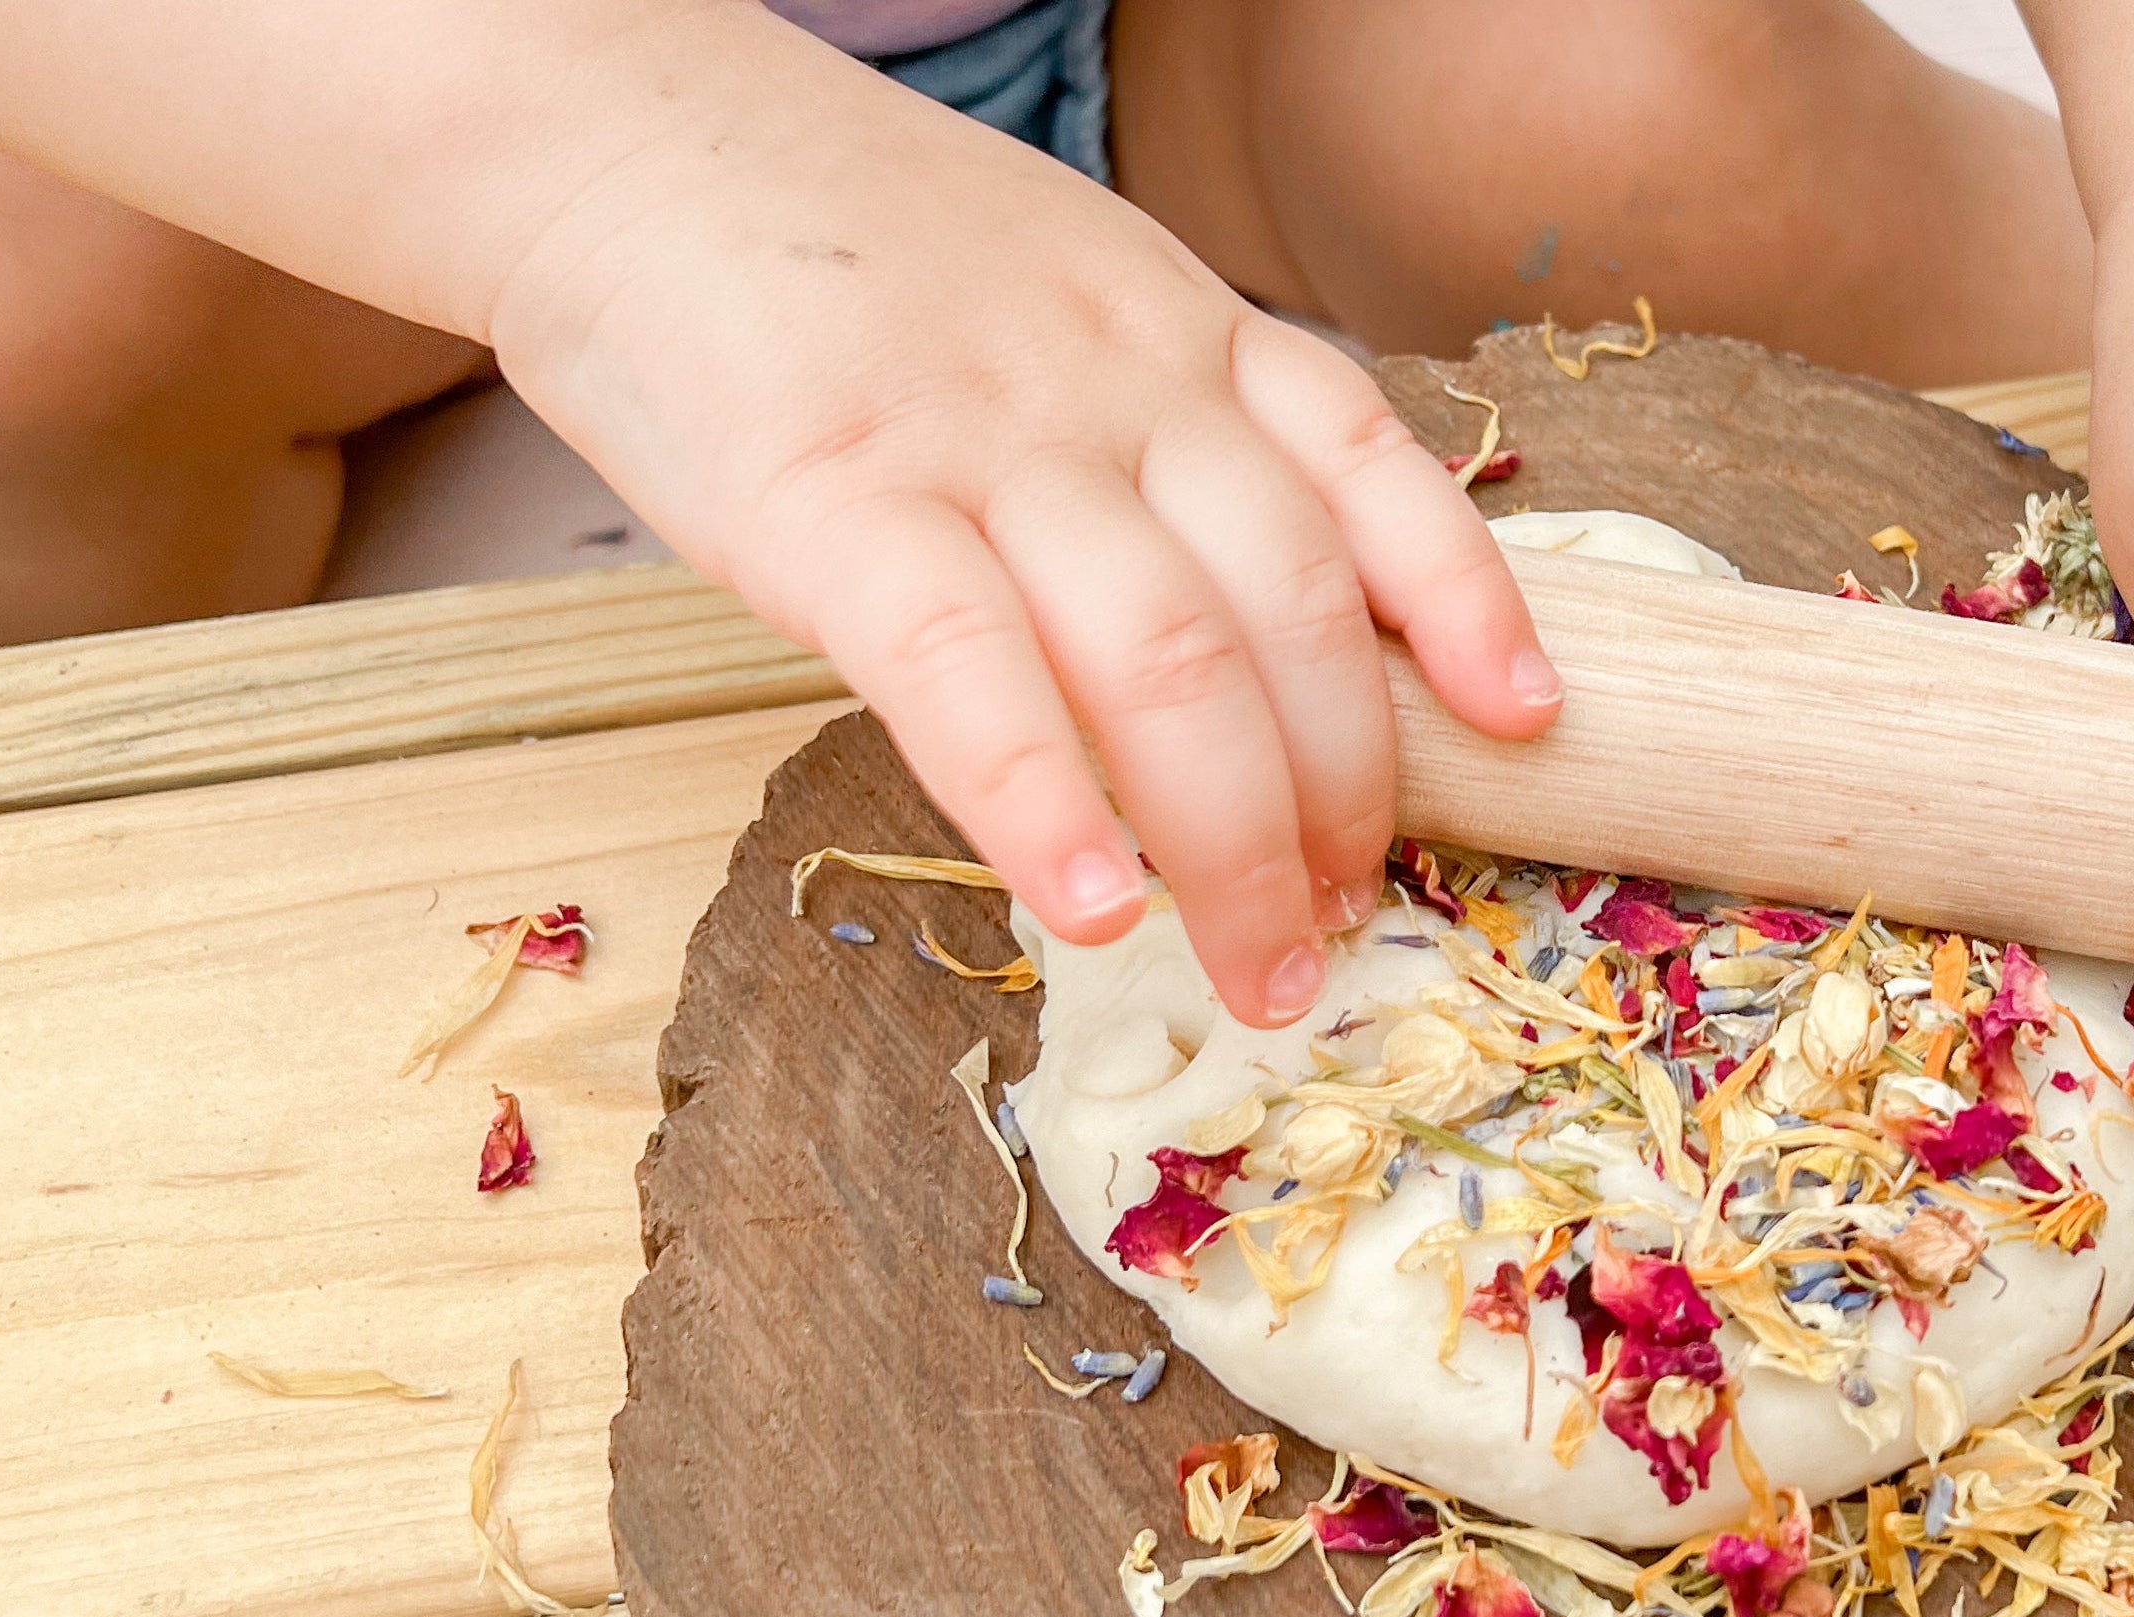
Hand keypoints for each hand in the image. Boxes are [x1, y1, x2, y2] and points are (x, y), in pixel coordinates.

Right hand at [485, 18, 1556, 1026]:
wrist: (613, 129)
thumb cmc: (831, 252)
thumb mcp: (1053, 294)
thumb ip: (1152, 424)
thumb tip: (1234, 614)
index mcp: (1177, 327)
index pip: (1373, 465)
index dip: (1464, 604)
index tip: (1520, 726)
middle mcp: (1117, 382)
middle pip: (1293, 612)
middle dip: (1347, 798)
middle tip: (1345, 924)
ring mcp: (983, 437)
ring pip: (1173, 664)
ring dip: (1236, 848)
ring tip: (1261, 971)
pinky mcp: (831, 499)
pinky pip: (973, 672)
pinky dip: (1049, 808)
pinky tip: (1094, 912)